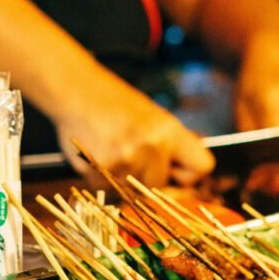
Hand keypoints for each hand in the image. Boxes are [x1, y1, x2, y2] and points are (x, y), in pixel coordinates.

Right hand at [55, 75, 214, 187]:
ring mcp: (127, 159)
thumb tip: (185, 178)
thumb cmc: (115, 103)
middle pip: (159, 185)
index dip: (188, 175)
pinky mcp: (102, 169)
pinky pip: (107, 189)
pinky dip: (101, 177)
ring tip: (110, 148)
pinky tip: (97, 152)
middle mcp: (153, 146)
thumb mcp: (153, 118)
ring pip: (130, 189)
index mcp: (170, 131)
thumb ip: (170, 146)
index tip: (174, 172)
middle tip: (129, 151)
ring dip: (120, 177)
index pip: (202, 166)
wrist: (77, 90)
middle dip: (145, 176)